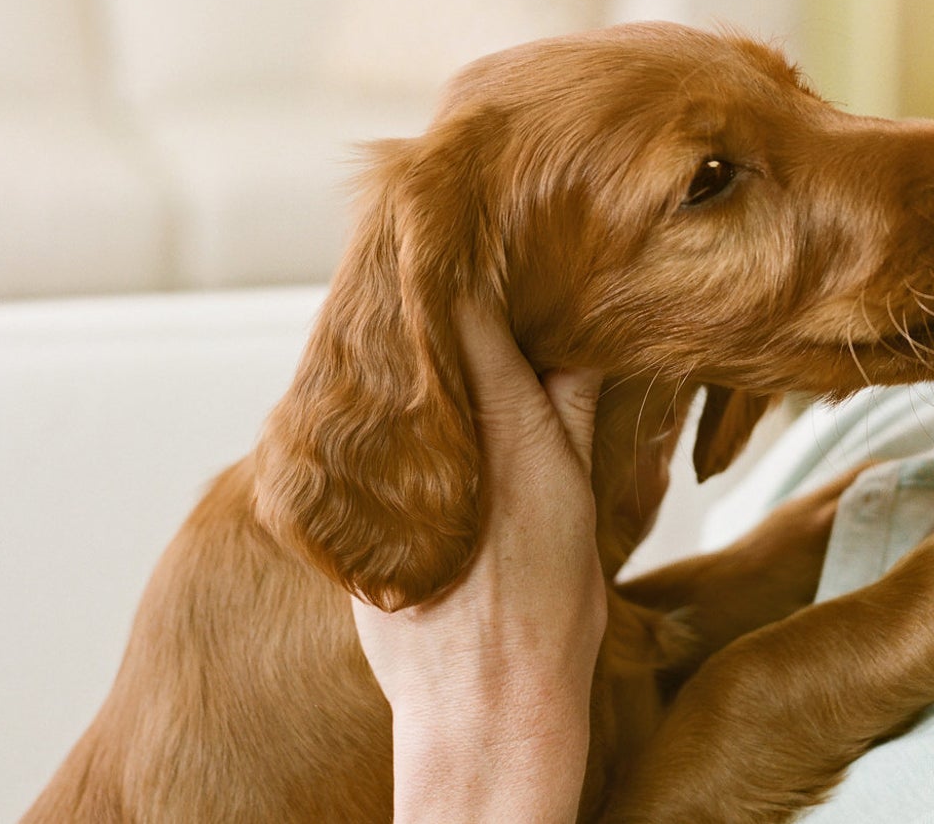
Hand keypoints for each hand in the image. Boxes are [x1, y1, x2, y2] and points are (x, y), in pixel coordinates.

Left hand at [351, 300, 607, 822]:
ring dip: (403, 349)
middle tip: (439, 252)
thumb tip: (577, 342)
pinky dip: (384, 408)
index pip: (465, 309)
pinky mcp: (352, 513)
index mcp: (501, 426)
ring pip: (386, 384)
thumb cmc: (549, 615)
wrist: (488, 709)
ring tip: (420, 312)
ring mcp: (384, 475)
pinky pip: (364, 435)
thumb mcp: (582, 500)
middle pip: (414, 338)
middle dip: (426, 297)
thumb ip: (573, 414)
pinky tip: (403, 401)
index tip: (471, 224)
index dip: (463, 261)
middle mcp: (435, 441)